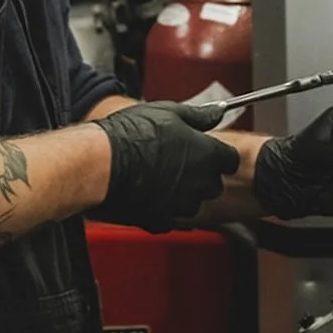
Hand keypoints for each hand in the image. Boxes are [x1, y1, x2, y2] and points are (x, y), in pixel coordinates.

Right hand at [94, 103, 240, 232]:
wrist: (102, 162)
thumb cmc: (132, 134)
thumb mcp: (168, 112)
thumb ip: (198, 116)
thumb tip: (216, 113)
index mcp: (206, 154)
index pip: (230, 160)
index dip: (218, 155)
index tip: (207, 152)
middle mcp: (198, 183)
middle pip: (213, 185)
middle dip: (202, 176)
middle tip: (180, 162)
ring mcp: (180, 204)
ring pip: (192, 203)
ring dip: (183, 194)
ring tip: (159, 177)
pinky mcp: (160, 220)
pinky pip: (169, 218)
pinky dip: (162, 209)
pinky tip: (147, 193)